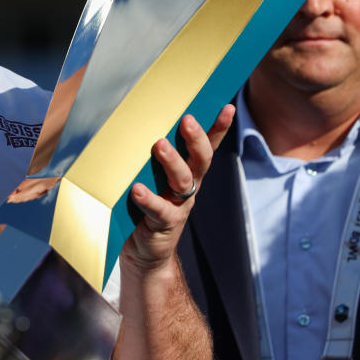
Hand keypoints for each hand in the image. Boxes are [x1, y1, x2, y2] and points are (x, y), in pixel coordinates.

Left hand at [122, 104, 234, 272]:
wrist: (143, 253)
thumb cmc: (142, 206)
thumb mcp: (147, 177)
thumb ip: (146, 157)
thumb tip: (132, 120)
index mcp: (187, 172)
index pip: (207, 146)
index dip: (218, 128)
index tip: (227, 107)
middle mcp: (187, 187)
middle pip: (200, 160)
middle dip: (196, 139)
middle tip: (187, 121)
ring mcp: (178, 206)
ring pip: (183, 181)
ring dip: (173, 162)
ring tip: (160, 145)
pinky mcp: (163, 224)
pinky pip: (159, 210)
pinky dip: (149, 199)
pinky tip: (138, 190)